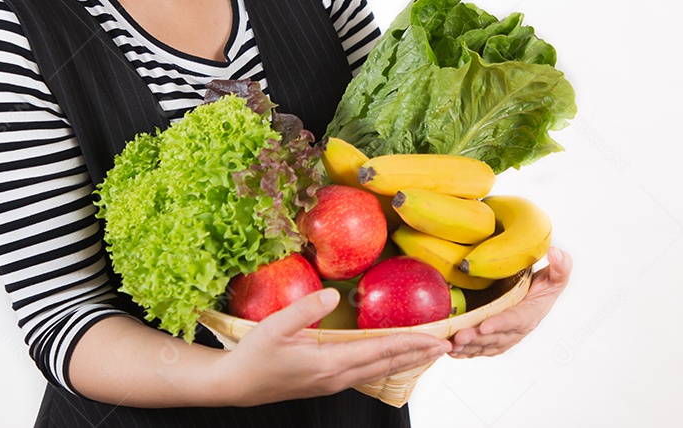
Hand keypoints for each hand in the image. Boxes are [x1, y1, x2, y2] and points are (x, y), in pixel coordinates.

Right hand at [216, 288, 450, 405]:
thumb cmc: (252, 356)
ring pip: (380, 369)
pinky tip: (394, 355)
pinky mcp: (327, 380)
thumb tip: (335, 296)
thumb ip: (305, 310)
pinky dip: (388, 361)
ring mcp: (333, 381)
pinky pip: (367, 370)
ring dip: (407, 359)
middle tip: (448, 345)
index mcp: (330, 363)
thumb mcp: (274, 328)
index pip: (381, 350)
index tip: (437, 339)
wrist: (234, 386)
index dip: (412, 343)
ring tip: (429, 350)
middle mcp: (337, 376)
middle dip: (419, 354)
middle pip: (388, 363)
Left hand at [448, 246, 571, 358]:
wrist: (538, 297)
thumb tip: (555, 252)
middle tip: (459, 336)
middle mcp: (517, 331)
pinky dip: (466, 352)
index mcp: (530, 314)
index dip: (501, 324)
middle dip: (477, 338)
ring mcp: (504, 337)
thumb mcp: (557, 275)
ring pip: (484, 345)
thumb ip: (561, 266)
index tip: (485, 325)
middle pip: (495, 337)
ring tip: (450, 345)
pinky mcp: (494, 340)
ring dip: (467, 347)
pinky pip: (479, 349)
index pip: (515, 320)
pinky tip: (452, 351)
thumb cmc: (547, 285)